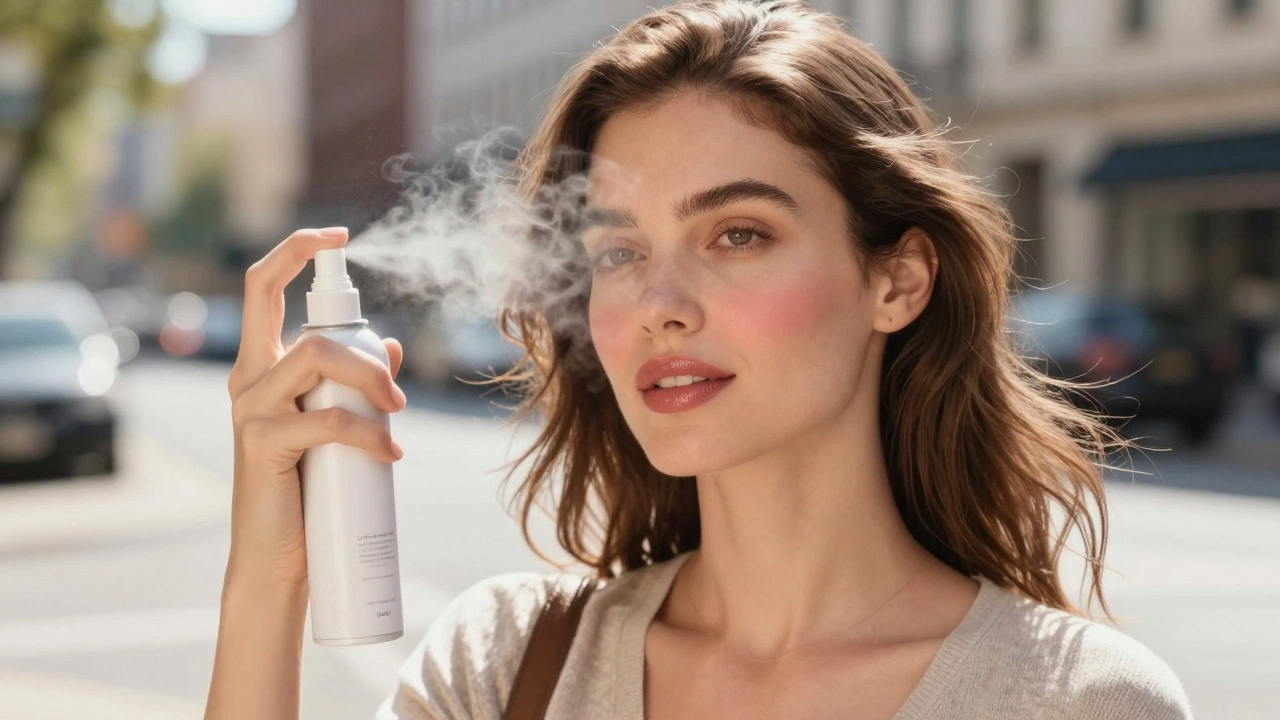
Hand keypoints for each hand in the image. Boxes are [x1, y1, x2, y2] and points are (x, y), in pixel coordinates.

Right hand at [224, 228, 406, 588]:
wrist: (279, 559)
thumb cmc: (310, 489)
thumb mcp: (339, 425)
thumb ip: (359, 384)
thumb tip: (394, 348)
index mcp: (262, 366)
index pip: (263, 287)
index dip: (294, 250)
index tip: (336, 234)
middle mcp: (247, 378)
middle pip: (291, 314)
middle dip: (357, 341)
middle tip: (398, 390)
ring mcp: (249, 408)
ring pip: (313, 356)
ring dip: (369, 380)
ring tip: (397, 417)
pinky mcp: (261, 442)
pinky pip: (325, 418)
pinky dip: (368, 434)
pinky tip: (390, 456)